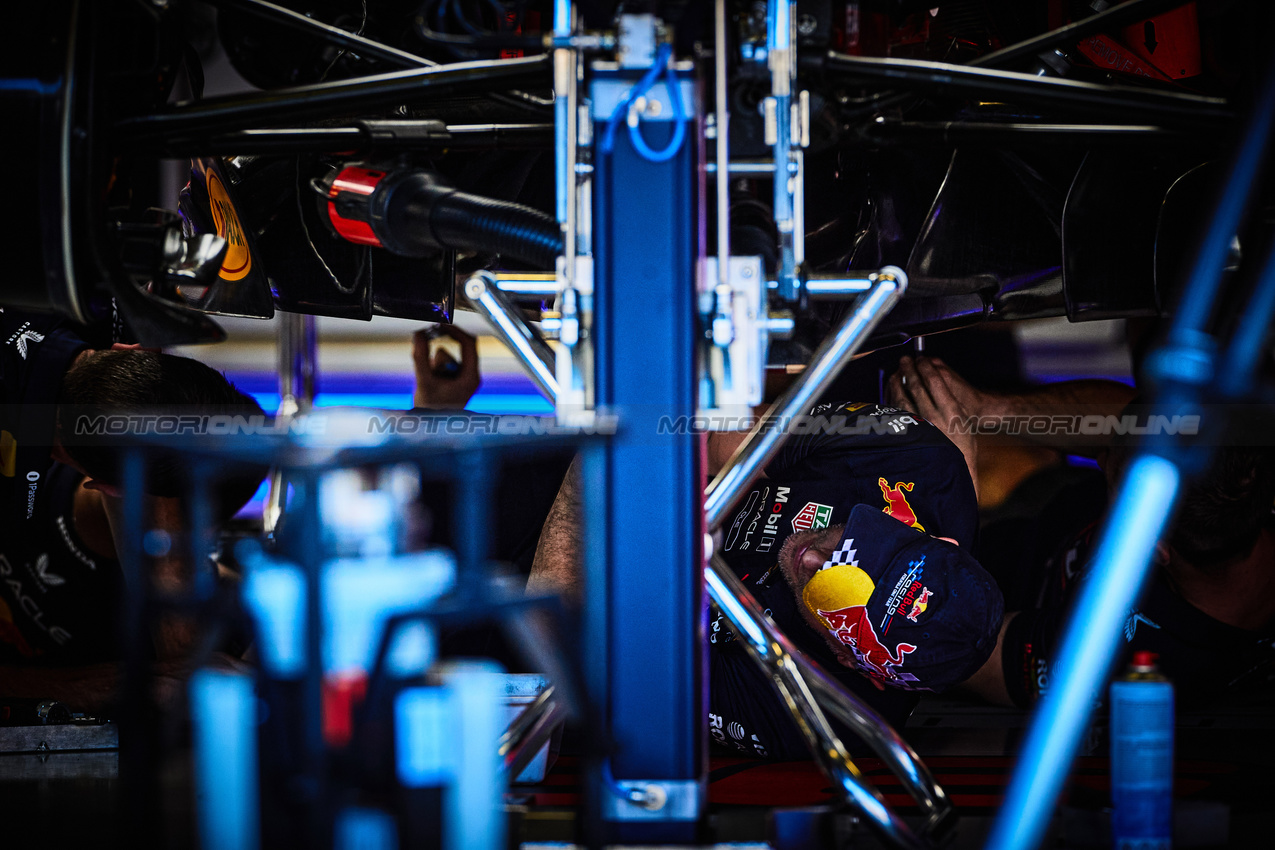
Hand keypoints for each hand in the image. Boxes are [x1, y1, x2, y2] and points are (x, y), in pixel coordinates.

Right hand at [412, 325, 479, 408]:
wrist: (428, 429)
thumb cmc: (431, 412)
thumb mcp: (424, 381)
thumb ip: (420, 356)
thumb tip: (418, 334)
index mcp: (471, 377)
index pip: (469, 343)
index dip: (454, 330)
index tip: (440, 324)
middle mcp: (471, 376)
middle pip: (458, 347)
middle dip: (439, 349)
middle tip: (426, 340)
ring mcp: (463, 378)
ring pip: (447, 357)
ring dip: (434, 363)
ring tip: (429, 379)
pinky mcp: (453, 380)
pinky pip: (442, 365)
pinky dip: (433, 367)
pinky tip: (429, 382)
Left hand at [887, 356, 987, 494]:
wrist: (954, 470)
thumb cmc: (961, 445)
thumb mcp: (965, 420)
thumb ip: (950, 400)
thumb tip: (934, 381)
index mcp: (951, 411)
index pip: (935, 381)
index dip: (925, 367)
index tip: (921, 360)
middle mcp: (934, 417)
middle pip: (916, 386)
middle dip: (909, 370)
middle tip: (904, 360)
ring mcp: (918, 427)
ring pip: (903, 398)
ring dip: (897, 382)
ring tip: (895, 373)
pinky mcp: (907, 436)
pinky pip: (896, 412)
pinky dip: (892, 399)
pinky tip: (891, 392)